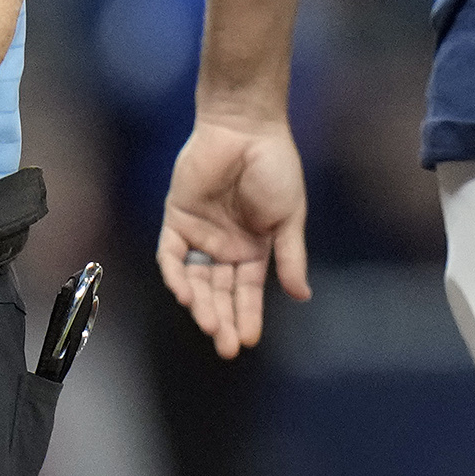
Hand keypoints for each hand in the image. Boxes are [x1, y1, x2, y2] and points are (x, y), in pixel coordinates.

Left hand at [157, 117, 310, 358]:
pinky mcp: (177, 219)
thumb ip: (290, 257)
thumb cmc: (275, 168)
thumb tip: (302, 296)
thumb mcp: (289, 217)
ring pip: (196, 280)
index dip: (247, 316)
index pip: (247, 292)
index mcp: (254, 249)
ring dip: (202, 304)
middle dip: (223, 320)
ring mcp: (200, 234)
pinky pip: (172, 255)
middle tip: (226, 347)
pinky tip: (186, 294)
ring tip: (209, 326)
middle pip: (220, 293)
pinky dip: (176, 275)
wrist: (246, 129)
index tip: (248, 340)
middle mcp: (225, 247)